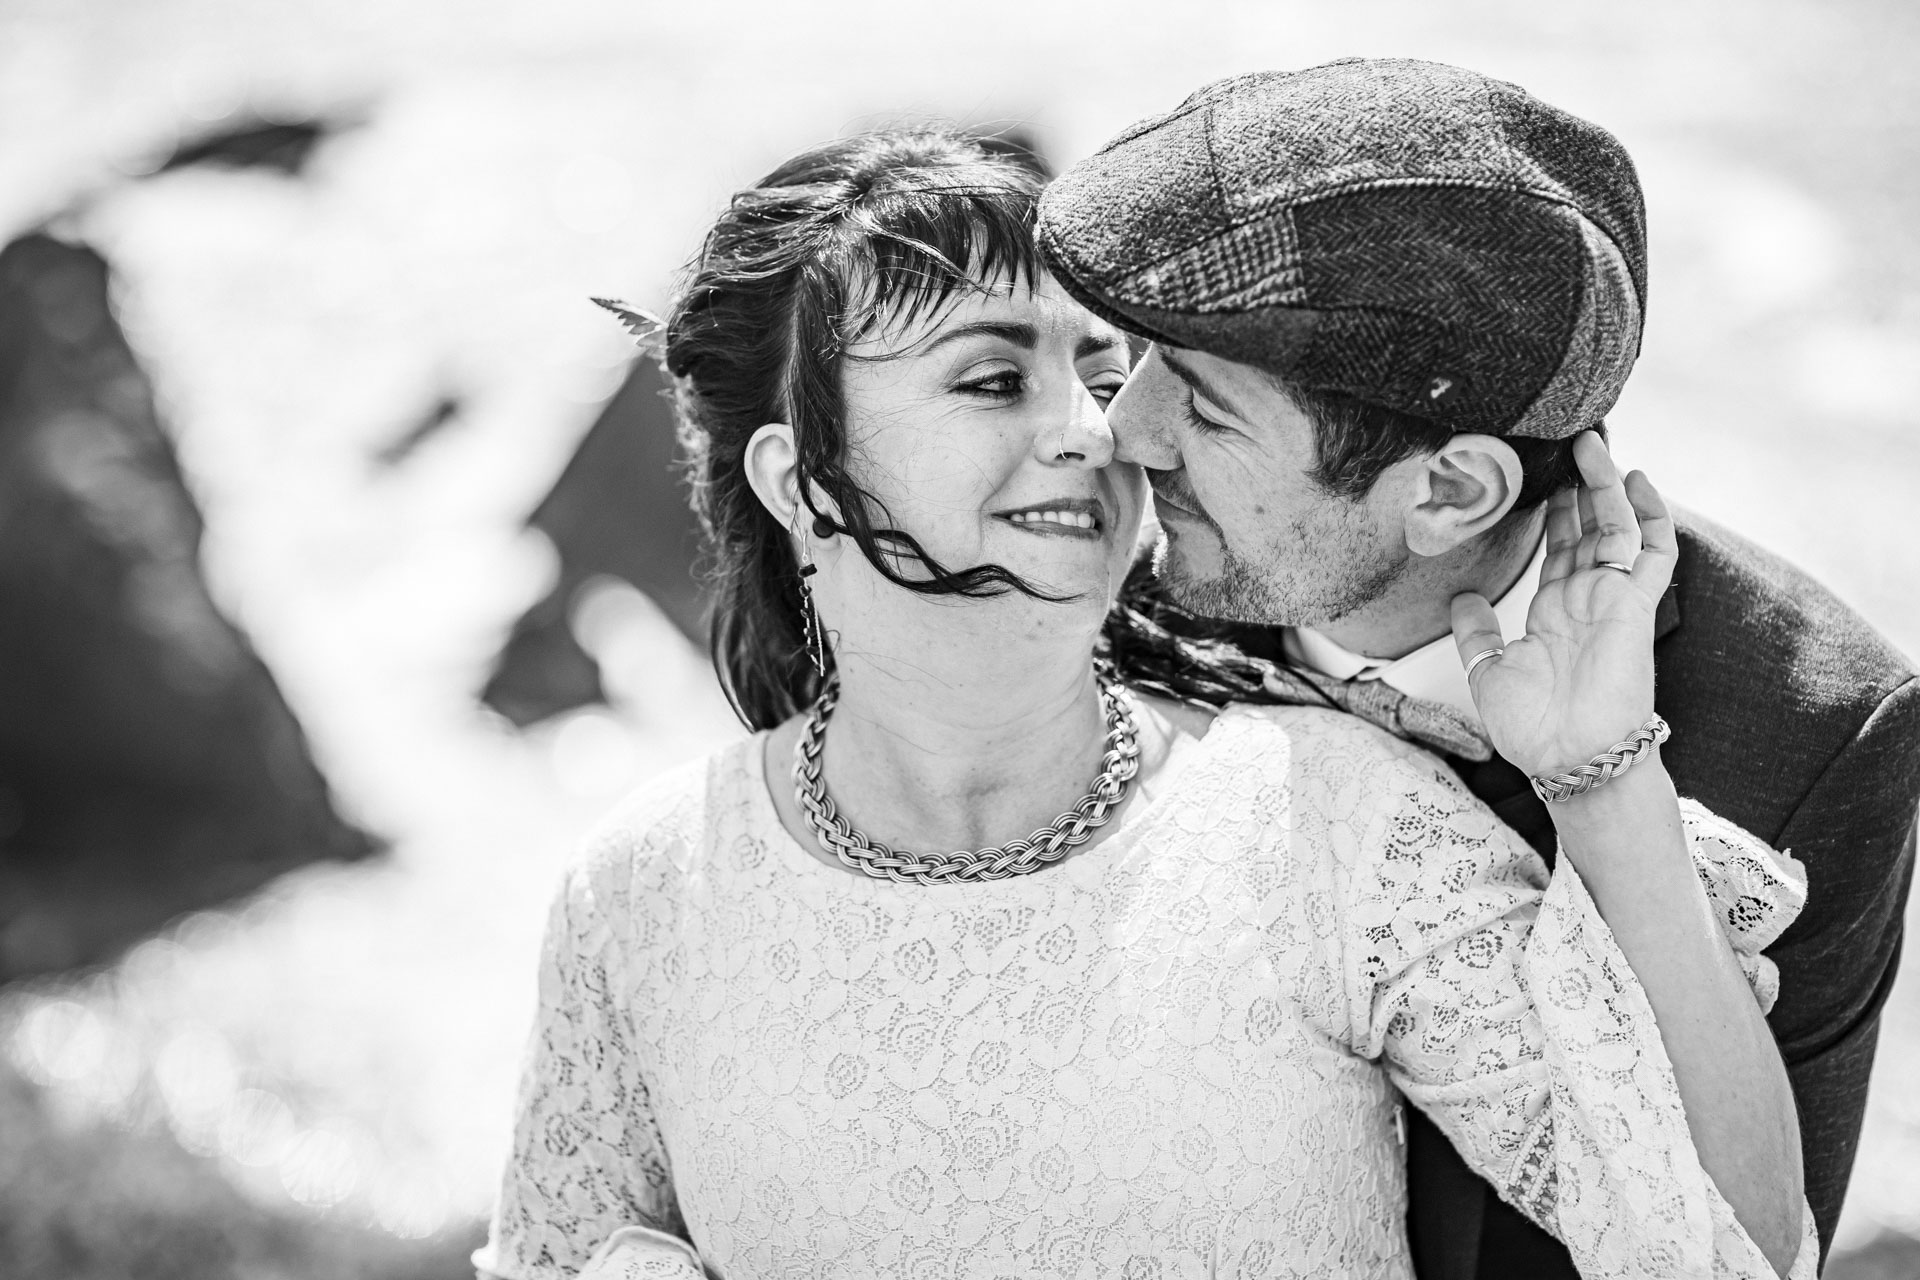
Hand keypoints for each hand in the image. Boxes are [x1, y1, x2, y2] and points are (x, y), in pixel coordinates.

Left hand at [1450, 432, 1675, 778]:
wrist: (1566, 759)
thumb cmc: (1532, 729)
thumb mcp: (1487, 670)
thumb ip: (1477, 632)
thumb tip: (1461, 597)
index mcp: (1552, 613)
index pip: (1558, 550)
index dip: (1555, 513)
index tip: (1543, 476)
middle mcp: (1585, 601)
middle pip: (1589, 530)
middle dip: (1582, 487)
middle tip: (1571, 443)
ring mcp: (1612, 601)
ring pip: (1617, 530)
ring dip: (1608, 487)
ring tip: (1594, 445)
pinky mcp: (1635, 606)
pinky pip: (1653, 553)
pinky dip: (1651, 517)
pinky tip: (1637, 482)